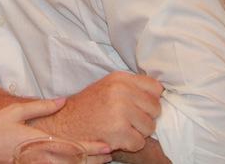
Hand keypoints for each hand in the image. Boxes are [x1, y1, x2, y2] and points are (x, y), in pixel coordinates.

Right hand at [0, 98, 111, 163]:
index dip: (92, 148)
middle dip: (94, 159)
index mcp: (40, 142)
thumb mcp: (15, 112)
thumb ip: (41, 106)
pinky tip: (74, 162)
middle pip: (74, 162)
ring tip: (98, 160)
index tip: (107, 146)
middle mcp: (41, 158)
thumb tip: (62, 100)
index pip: (73, 147)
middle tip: (109, 153)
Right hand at [31, 71, 163, 152]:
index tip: (140, 106)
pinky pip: (139, 142)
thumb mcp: (108, 87)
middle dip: (145, 118)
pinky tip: (116, 138)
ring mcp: (120, 111)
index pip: (156, 88)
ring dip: (138, 132)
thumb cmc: (88, 107)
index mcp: (120, 78)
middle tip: (128, 120)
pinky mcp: (118, 130)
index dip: (150, 100)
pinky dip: (130, 144)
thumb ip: (131, 87)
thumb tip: (160, 93)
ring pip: (150, 127)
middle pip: (155, 108)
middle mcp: (121, 91)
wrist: (64, 124)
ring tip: (120, 128)